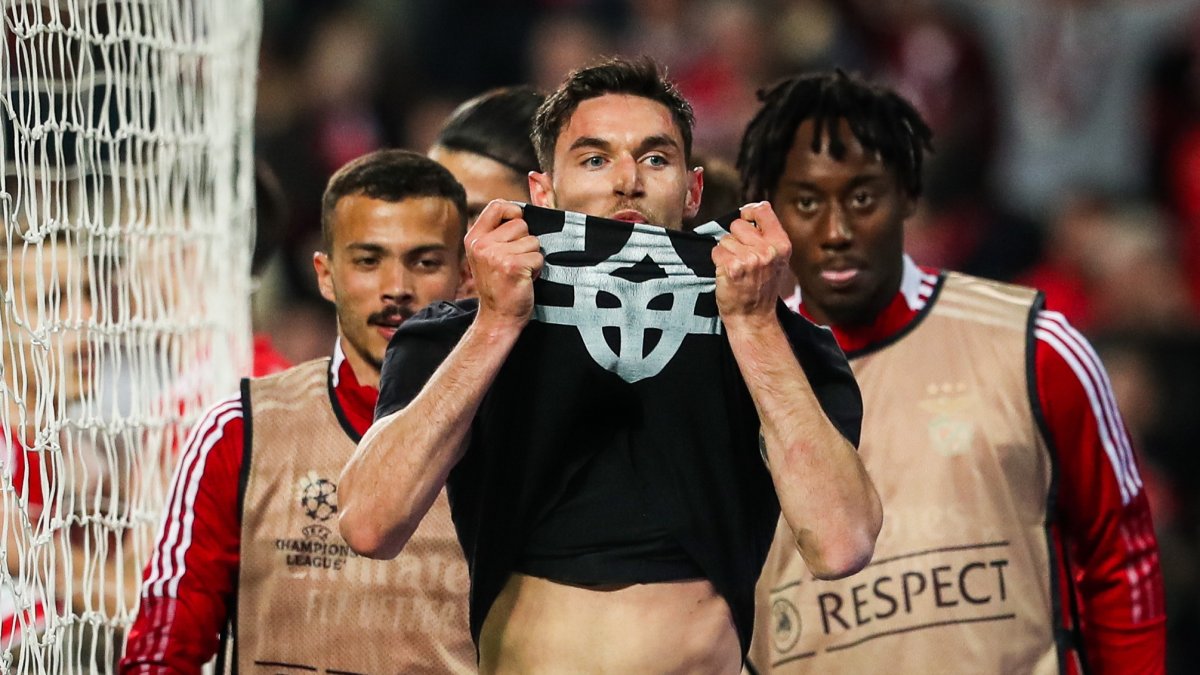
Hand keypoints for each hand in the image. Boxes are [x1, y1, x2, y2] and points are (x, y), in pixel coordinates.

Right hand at [465, 200, 543, 327]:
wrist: (498, 316)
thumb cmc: (498, 285)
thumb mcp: (487, 255)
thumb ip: (498, 234)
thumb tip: (521, 213)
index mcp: (474, 239)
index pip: (497, 206)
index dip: (513, 211)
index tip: (518, 225)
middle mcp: (482, 245)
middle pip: (520, 224)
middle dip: (525, 241)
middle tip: (515, 261)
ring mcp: (496, 255)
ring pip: (533, 241)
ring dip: (532, 256)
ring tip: (520, 271)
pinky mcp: (513, 266)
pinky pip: (538, 256)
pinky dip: (537, 268)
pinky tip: (525, 279)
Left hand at [712, 201, 791, 323]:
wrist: (753, 318)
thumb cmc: (762, 288)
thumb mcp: (775, 260)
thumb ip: (768, 235)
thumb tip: (757, 207)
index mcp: (781, 245)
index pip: (763, 210)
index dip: (749, 212)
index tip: (745, 218)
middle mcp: (768, 250)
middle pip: (738, 225)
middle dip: (735, 238)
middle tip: (742, 258)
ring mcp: (751, 259)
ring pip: (725, 240)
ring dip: (725, 253)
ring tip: (736, 269)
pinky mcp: (733, 267)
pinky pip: (716, 252)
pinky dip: (717, 262)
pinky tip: (727, 274)